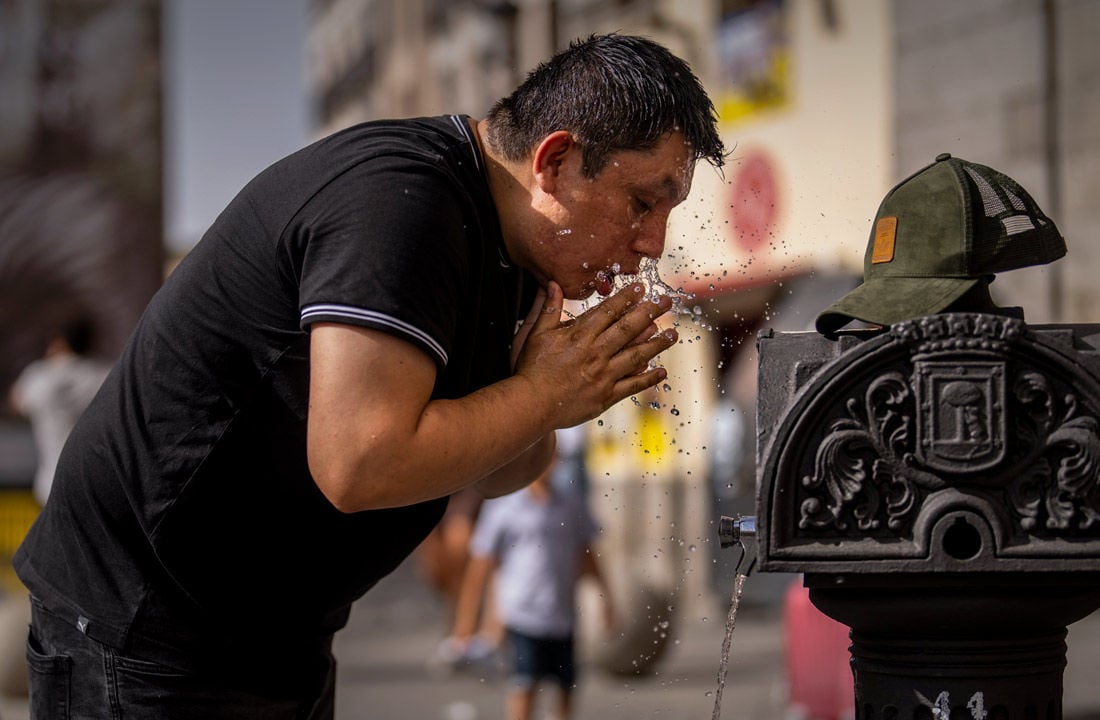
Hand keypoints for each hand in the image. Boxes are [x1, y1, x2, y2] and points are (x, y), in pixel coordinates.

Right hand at [512, 280, 677, 428]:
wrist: (531, 404)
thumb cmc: (531, 369)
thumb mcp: (535, 334)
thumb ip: (547, 308)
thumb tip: (552, 283)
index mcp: (579, 336)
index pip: (608, 311)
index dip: (626, 298)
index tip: (642, 288)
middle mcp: (595, 353)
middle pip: (628, 329)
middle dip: (649, 312)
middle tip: (665, 301)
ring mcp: (603, 375)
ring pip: (636, 355)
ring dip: (656, 343)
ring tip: (673, 333)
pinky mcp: (606, 396)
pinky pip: (632, 385)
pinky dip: (648, 378)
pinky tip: (661, 371)